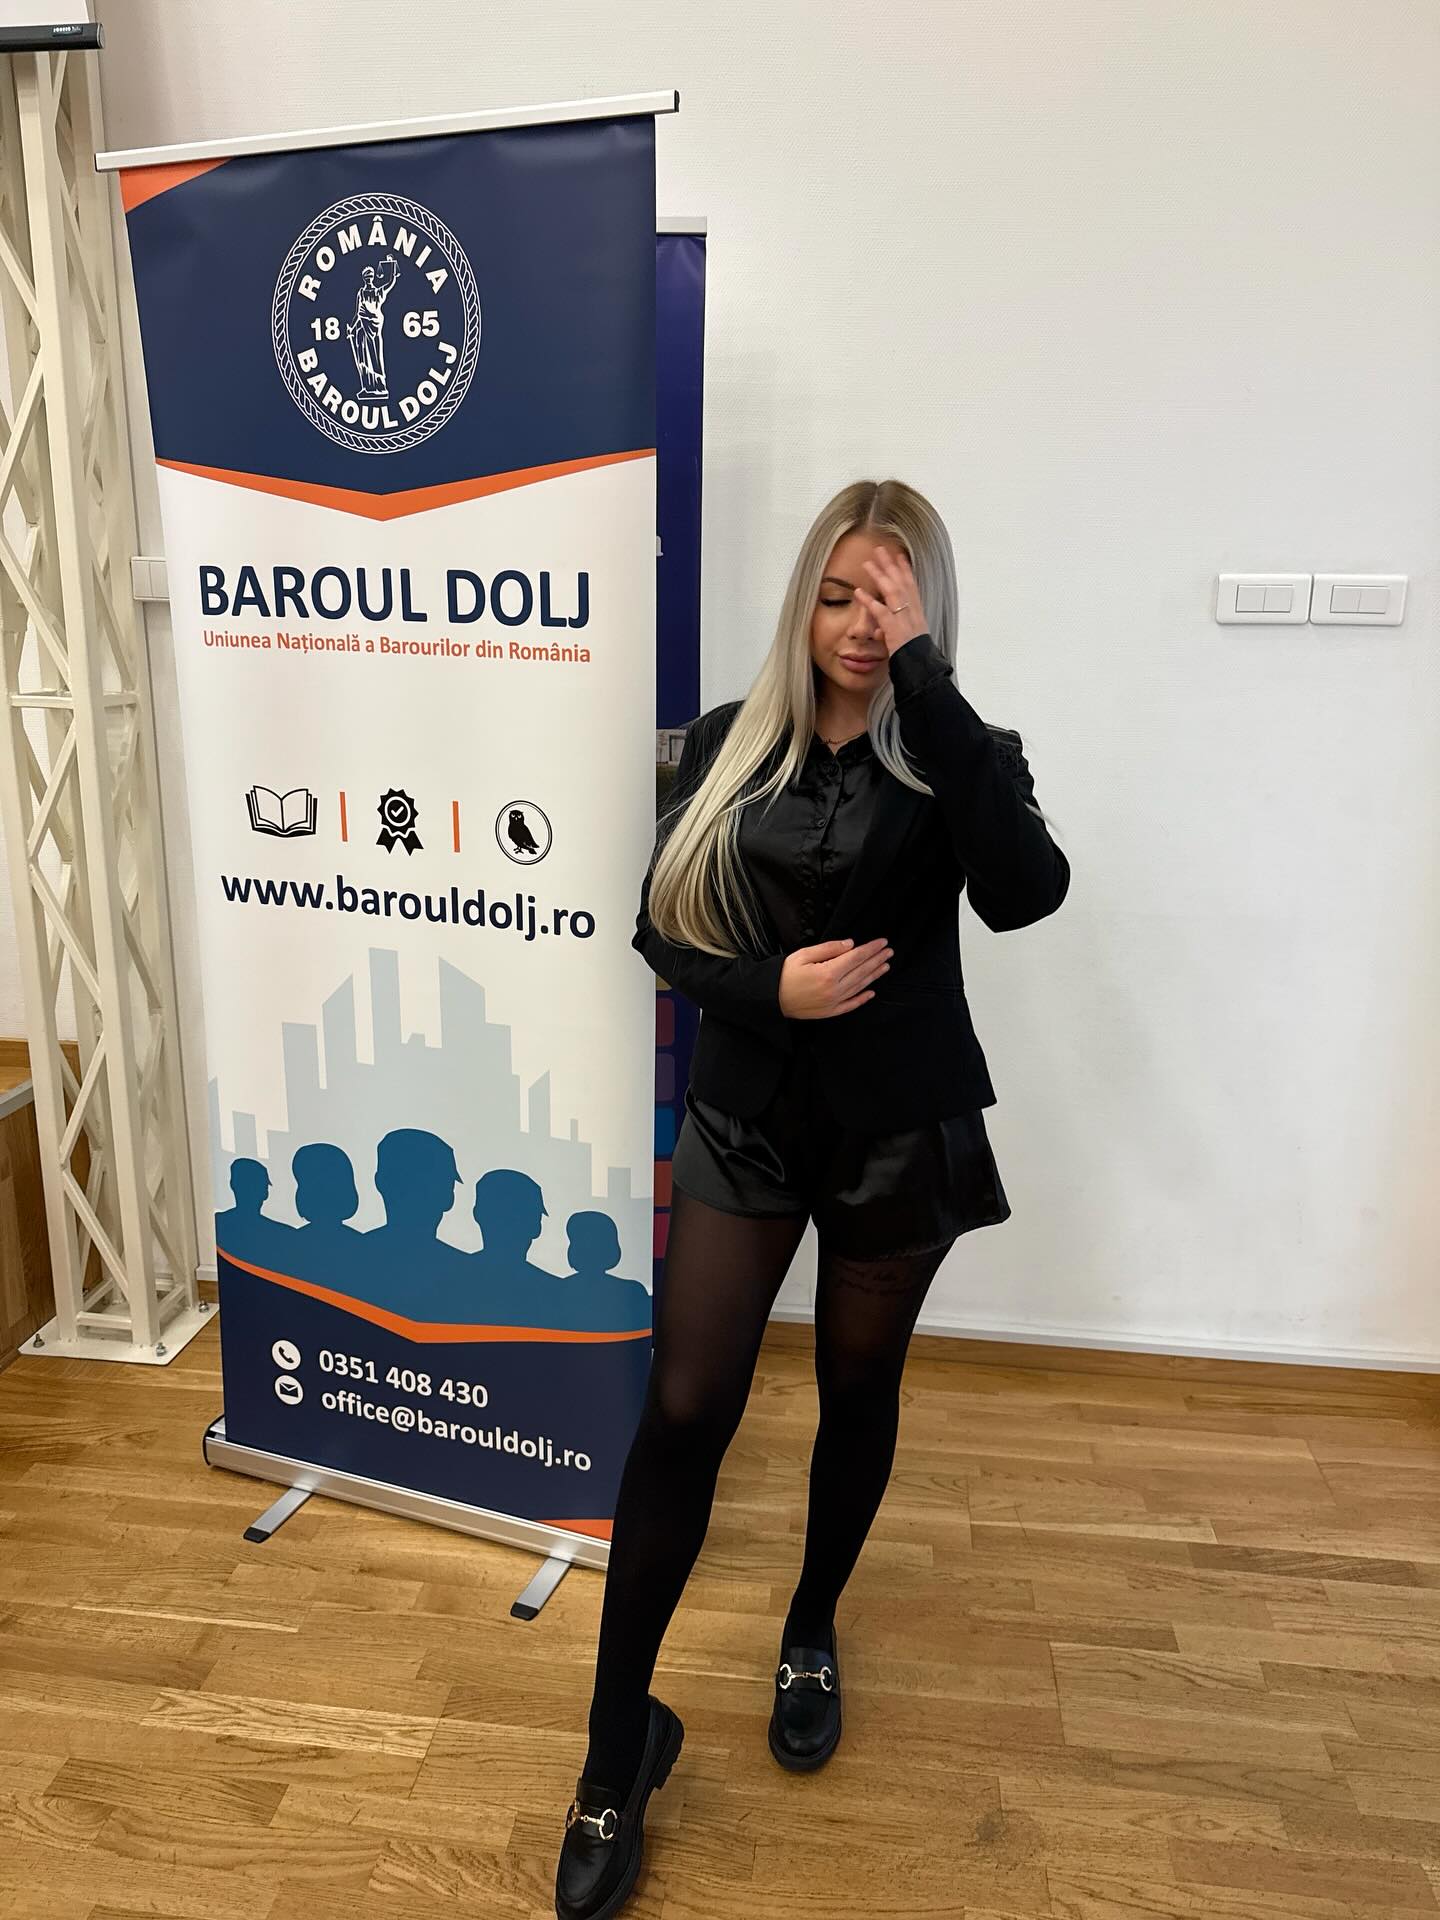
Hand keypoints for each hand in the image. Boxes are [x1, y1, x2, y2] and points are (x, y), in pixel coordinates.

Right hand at [778, 937, 892, 1019]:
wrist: (772, 998)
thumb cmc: (784, 975)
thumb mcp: (804, 954)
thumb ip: (829, 948)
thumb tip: (850, 945)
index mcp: (828, 973)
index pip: (856, 957)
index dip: (871, 949)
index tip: (882, 942)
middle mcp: (835, 989)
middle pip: (862, 971)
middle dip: (877, 959)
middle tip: (889, 951)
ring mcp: (834, 1002)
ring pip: (860, 986)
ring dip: (874, 975)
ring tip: (885, 965)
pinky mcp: (830, 1011)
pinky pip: (851, 1004)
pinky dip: (863, 998)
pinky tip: (872, 992)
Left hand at [853, 546, 929, 656]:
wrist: (921, 669)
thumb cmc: (914, 658)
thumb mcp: (904, 642)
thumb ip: (890, 633)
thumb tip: (878, 631)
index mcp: (917, 614)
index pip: (912, 586)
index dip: (905, 570)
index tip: (899, 556)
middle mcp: (913, 613)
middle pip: (901, 582)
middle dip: (891, 565)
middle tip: (881, 549)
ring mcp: (905, 620)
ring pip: (892, 591)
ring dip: (879, 576)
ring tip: (867, 564)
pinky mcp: (895, 630)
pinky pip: (881, 612)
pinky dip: (869, 601)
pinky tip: (858, 592)